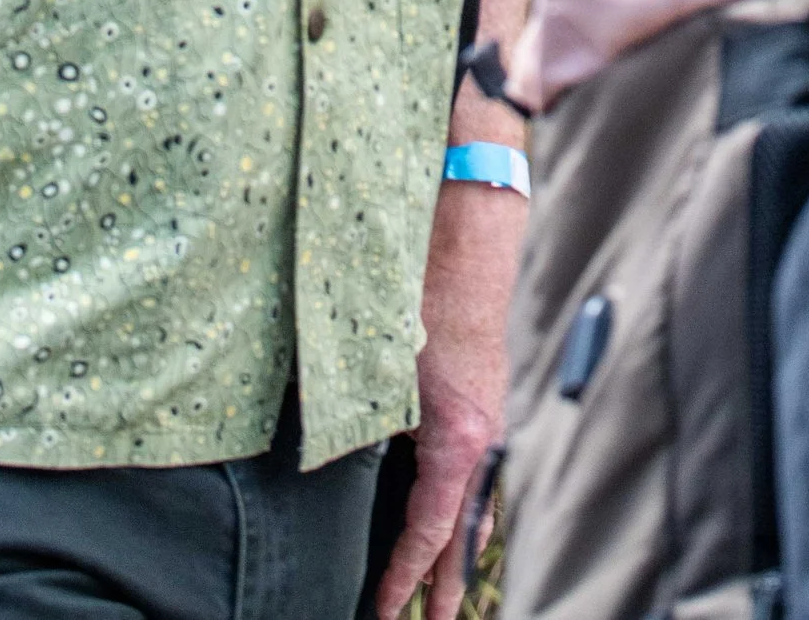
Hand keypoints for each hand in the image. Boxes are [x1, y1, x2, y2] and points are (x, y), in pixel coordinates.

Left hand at [377, 178, 520, 619]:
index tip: (383, 612)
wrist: (472, 227)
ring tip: (442, 586)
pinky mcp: (482, 397)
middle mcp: (483, 436)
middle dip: (448, 583)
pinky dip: (462, 506)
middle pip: (465, 530)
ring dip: (457, 545)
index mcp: (459, 439)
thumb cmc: (423, 288)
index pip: (431, 532)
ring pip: (473, 500)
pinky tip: (446, 513)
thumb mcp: (379, 362)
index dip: (405, 578)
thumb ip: (356, 416)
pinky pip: (474, 470)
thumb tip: (320, 458)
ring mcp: (488, 416)